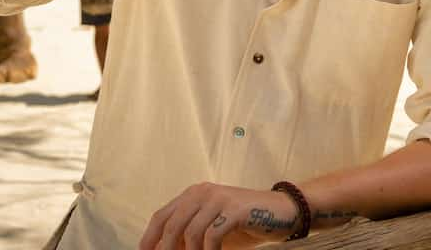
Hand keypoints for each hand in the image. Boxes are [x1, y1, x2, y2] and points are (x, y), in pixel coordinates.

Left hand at [138, 182, 299, 249]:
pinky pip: (212, 235)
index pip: (161, 216)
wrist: (282, 211)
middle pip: (171, 225)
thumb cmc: (245, 223)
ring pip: (190, 232)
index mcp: (193, 194)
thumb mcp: (212, 229)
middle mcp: (202, 192)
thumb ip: (190, 236)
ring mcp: (218, 198)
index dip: (149, 238)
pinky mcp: (234, 209)